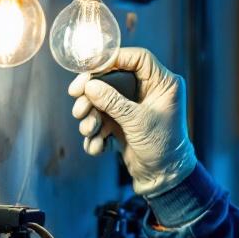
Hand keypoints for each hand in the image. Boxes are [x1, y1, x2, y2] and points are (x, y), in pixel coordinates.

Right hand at [68, 47, 197, 196]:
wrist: (162, 179)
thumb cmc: (162, 148)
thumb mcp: (137, 121)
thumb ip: (113, 101)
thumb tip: (89, 85)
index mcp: (162, 84)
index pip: (137, 59)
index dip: (113, 59)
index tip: (91, 67)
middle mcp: (148, 92)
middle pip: (113, 78)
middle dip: (92, 91)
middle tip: (76, 97)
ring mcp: (134, 107)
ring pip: (103, 100)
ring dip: (91, 116)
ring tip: (89, 130)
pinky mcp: (123, 123)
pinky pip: (103, 120)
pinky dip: (97, 133)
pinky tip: (98, 146)